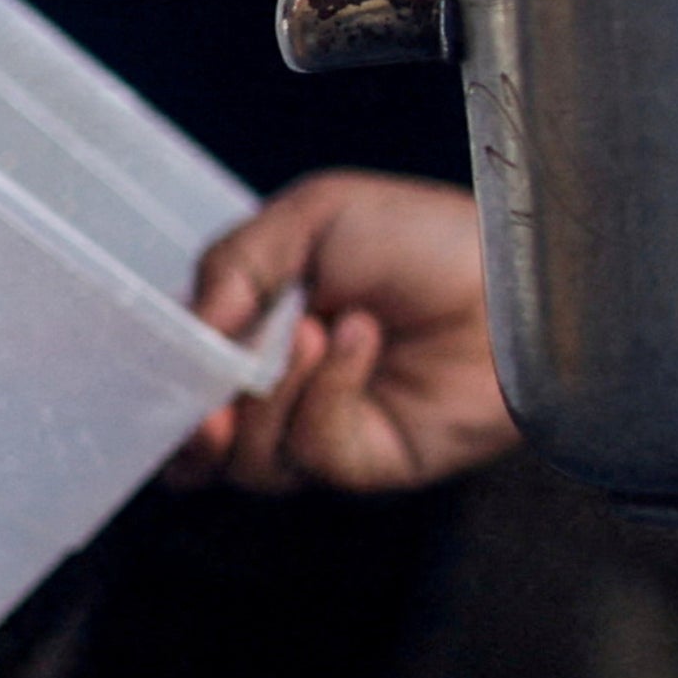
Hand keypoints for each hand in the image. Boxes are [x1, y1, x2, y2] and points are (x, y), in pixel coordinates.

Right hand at [181, 172, 514, 491]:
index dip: (164, 382)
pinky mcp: (370, 460)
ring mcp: (325, 429)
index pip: (186, 379)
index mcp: (261, 331)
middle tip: (217, 383)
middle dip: (195, 421)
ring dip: (269, 396)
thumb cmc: (425, 237)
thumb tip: (191, 326)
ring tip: (315, 329)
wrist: (512, 274)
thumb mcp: (315, 217)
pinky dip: (325, 394)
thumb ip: (234, 264)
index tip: (167, 360)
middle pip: (203, 445)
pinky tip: (357, 341)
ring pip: (250, 459)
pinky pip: (315, 452)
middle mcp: (285, 390)